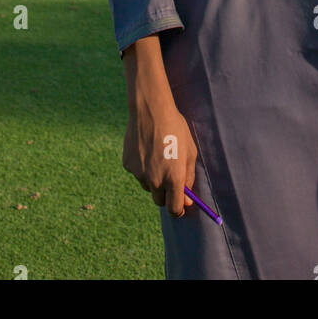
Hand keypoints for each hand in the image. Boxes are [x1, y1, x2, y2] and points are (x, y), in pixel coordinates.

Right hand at [122, 96, 197, 216]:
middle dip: (166, 194)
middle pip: (160, 201)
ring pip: (148, 186)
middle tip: (169, 176)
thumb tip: (186, 200)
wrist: (150, 110)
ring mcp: (139, 173)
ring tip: (157, 155)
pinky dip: (142, 167)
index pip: (174, 209)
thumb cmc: (174, 128)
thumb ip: (189, 177)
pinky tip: (145, 149)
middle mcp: (155, 180)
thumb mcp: (189, 151)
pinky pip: (137, 173)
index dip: (178, 208)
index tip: (180, 204)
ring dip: (153, 179)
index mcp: (173, 178)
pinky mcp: (128, 165)